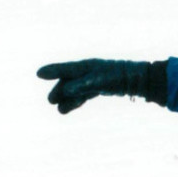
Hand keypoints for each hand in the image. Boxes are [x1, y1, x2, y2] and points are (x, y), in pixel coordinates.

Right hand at [36, 59, 162, 113]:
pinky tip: (69, 108)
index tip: (39, 74)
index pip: (66, 69)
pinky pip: (83, 94)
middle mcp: (88, 71)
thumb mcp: (99, 81)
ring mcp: (94, 79)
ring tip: (60, 110)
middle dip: (59, 90)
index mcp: (86, 66)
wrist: (138, 79)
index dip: (52, 71)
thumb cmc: (119, 77)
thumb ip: (81, 85)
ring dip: (67, 99)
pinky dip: (76, 101)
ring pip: (75, 90)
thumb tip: (64, 90)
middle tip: (51, 101)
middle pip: (69, 81)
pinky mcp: (100, 87)